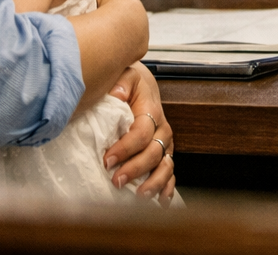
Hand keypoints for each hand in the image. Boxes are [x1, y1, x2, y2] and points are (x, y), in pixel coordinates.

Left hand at [104, 64, 176, 205]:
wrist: (142, 87)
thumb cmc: (131, 84)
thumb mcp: (126, 76)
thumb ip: (122, 82)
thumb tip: (117, 94)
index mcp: (152, 111)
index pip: (141, 133)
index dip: (125, 148)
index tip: (106, 160)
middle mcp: (162, 130)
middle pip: (153, 153)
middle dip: (136, 169)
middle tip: (116, 181)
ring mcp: (165, 143)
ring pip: (166, 166)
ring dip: (154, 182)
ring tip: (139, 196)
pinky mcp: (165, 153)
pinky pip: (171, 173)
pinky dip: (168, 188)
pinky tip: (161, 201)